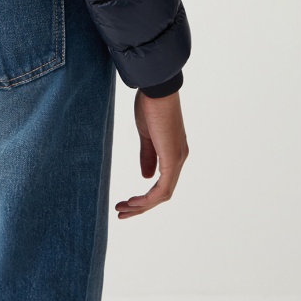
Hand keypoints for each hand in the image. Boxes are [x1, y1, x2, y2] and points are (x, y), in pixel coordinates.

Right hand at [115, 89, 188, 218]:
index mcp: (173, 152)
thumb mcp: (146, 133)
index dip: (145, 197)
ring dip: (142, 205)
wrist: (157, 88)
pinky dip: (148, 199)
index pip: (162, 183)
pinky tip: (133, 202)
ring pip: (163, 195)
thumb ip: (148, 155)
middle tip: (121, 212)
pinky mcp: (172, 159)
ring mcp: (177, 160)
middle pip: (162, 193)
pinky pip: (163, 189)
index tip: (127, 202)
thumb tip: (146, 178)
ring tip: (122, 209)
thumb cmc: (151, 104)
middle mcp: (179, 159)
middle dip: (141, 206)